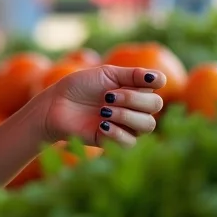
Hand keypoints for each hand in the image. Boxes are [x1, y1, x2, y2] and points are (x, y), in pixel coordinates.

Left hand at [39, 65, 165, 147]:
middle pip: (156, 106)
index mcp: (133, 90)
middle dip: (134, 99)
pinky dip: (118, 132)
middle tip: (108, 96)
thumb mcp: (106, 74)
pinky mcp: (114, 141)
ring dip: (127, 115)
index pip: (156, 89)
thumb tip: (160, 78)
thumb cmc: (79, 86)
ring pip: (147, 125)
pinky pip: (130, 142)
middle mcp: (133, 108)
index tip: (134, 79)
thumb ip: (132, 75)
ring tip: (104, 110)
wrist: (56, 105)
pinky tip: (101, 125)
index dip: (150, 84)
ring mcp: (125, 125)